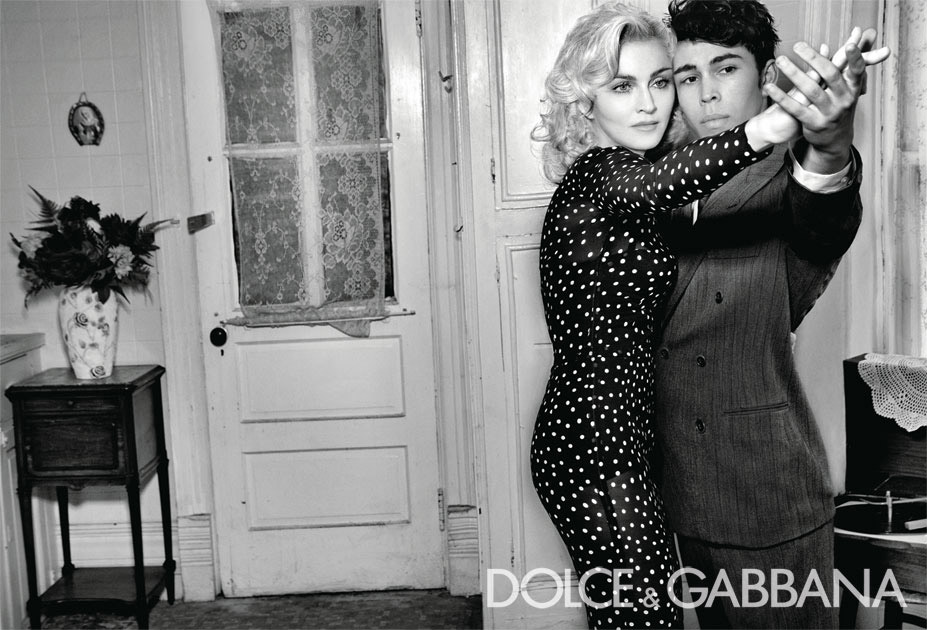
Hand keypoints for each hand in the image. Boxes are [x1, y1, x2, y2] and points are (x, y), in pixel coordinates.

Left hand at [764, 27, 890, 171]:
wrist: (835, 139)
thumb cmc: (839, 104)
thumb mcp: (848, 85)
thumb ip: (849, 59)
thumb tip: (860, 30)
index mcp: (853, 87)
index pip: (857, 70)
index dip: (854, 58)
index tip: (848, 45)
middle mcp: (844, 100)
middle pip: (830, 75)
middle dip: (813, 58)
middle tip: (797, 45)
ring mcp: (829, 112)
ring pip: (811, 90)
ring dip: (794, 73)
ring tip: (780, 60)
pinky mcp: (813, 124)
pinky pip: (795, 108)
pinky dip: (781, 97)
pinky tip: (769, 87)